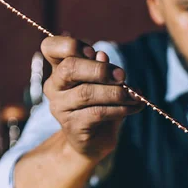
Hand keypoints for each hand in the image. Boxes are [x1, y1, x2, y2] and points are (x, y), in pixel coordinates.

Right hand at [41, 36, 143, 160]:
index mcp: (59, 70)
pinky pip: (98, 113)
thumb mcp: (105, 85)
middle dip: (100, 70)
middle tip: (123, 76)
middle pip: (70, 68)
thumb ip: (103, 70)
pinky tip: (135, 107)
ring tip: (135, 96)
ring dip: (117, 93)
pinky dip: (120, 109)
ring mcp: (60, 107)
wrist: (94, 142)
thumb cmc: (100, 106)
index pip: (51, 47)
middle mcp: (54, 87)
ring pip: (87, 93)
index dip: (71, 45)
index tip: (94, 52)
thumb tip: (102, 55)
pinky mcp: (72, 126)